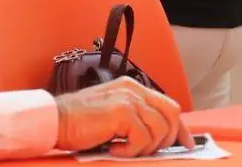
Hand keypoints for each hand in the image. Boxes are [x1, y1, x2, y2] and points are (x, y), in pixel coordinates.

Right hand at [53, 77, 192, 157]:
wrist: (55, 120)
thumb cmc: (79, 122)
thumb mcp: (113, 115)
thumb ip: (135, 118)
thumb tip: (159, 137)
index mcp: (132, 87)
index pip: (168, 105)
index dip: (180, 128)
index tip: (186, 145)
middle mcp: (133, 89)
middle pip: (171, 114)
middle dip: (168, 139)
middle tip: (151, 153)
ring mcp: (128, 99)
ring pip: (159, 130)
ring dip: (144, 148)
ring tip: (123, 151)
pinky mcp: (122, 112)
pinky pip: (142, 139)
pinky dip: (130, 151)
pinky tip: (113, 150)